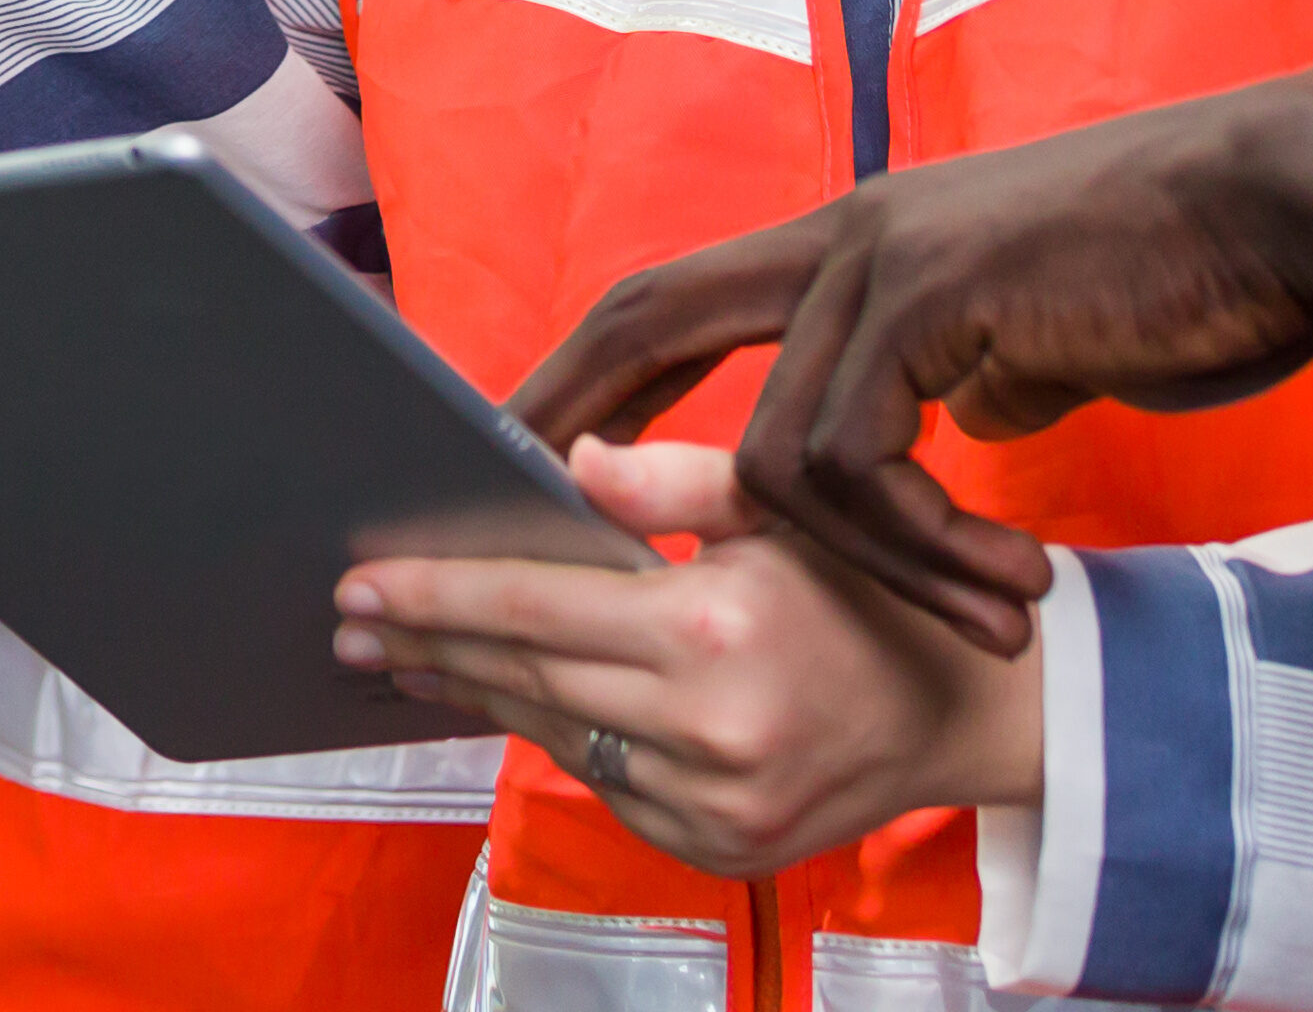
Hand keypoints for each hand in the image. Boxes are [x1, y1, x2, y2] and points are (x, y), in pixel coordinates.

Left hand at [332, 439, 1042, 875]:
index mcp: (712, 629)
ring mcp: (712, 805)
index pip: (536, 609)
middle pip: (527, 681)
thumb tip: (563, 462)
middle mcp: (707, 729)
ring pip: (559, 738)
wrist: (963, 712)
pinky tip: (514, 703)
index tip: (362, 583)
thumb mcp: (778, 508)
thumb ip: (668, 482)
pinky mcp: (718, 849)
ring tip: (408, 659)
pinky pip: (611, 787)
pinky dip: (562, 739)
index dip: (438, 597)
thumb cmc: (864, 594)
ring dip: (480, 695)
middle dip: (431, 647)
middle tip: (349, 624)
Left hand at [507, 96, 1312, 649]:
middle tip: (527, 518)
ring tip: (988, 615)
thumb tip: (932, 430)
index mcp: (855, 239)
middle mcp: (845, 236)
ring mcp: (883, 260)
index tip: (529, 448)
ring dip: (869, 566)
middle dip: (574, 421)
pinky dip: (921, 546)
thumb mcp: (1031, 339)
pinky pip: (862, 461)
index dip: (596, 373)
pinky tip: (1007, 583)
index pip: (674, 297)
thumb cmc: (1175, 276)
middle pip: (649, 316)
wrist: (1277, 205)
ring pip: (781, 451)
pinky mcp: (935, 298)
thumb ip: (957, 376)